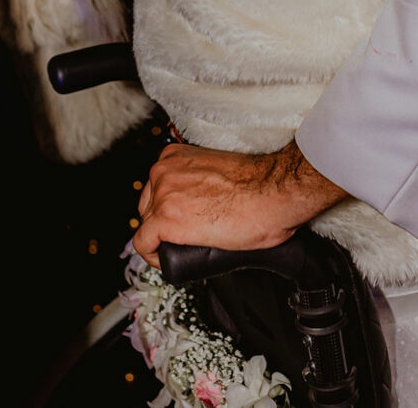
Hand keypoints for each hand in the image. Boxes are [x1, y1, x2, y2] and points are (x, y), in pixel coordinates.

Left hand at [133, 140, 344, 267]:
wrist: (275, 192)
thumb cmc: (262, 183)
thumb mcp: (221, 169)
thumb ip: (207, 177)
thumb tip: (210, 198)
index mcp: (177, 156)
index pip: (157, 186)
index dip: (165, 208)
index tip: (180, 220)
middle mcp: (164, 171)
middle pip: (148, 204)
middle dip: (161, 222)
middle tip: (185, 236)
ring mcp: (163, 195)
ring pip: (146, 224)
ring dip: (160, 238)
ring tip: (182, 249)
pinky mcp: (166, 220)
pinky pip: (143, 243)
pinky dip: (151, 256)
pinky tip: (165, 261)